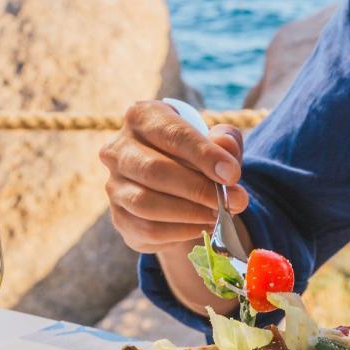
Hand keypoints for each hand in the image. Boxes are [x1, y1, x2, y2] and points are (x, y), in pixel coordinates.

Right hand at [100, 100, 247, 252]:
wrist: (176, 188)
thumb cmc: (196, 157)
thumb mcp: (216, 142)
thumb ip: (226, 141)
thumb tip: (225, 145)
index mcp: (142, 118)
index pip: (172, 134)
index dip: (204, 154)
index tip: (233, 174)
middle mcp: (118, 150)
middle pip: (155, 170)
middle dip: (199, 189)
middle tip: (235, 201)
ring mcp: (114, 186)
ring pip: (147, 203)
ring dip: (190, 213)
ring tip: (219, 214)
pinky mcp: (120, 218)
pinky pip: (148, 229)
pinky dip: (182, 231)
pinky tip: (204, 226)